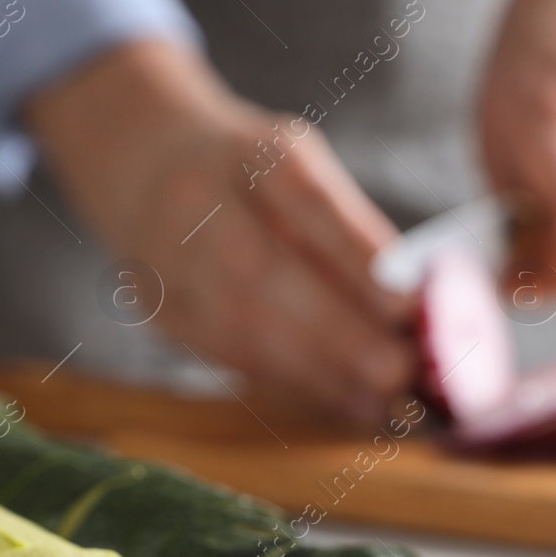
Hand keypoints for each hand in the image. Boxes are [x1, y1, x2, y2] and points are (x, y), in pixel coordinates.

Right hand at [23, 40, 413, 426]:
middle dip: (335, 333)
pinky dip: (295, 384)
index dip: (353, 257)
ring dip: (318, 373)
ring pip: (241, 328)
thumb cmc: (249, 172)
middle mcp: (199, 204)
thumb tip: (415, 306)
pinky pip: (231, 356)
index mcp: (250, 155)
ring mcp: (169, 261)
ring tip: (384, 402)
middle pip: (260, 274)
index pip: (304, 202)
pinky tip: (345, 401)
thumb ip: (349, 228)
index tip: (406, 306)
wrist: (139, 162)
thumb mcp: (300, 169)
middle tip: (398, 372)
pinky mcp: (163, 313)